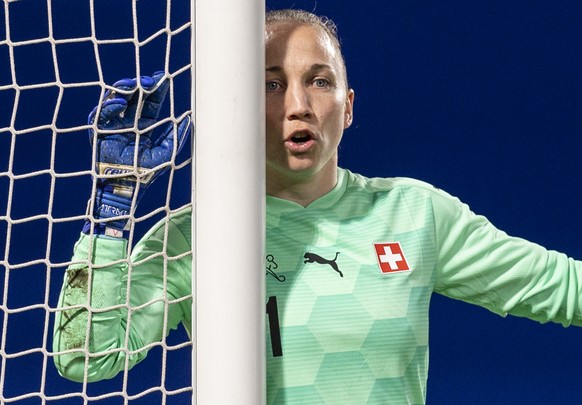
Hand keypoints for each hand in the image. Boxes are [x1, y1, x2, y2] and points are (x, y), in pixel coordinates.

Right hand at [83, 71, 190, 237]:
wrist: (126, 186)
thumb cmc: (146, 173)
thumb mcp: (166, 153)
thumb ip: (176, 136)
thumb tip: (190, 118)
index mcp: (144, 126)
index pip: (151, 103)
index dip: (157, 90)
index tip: (164, 78)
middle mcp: (128, 122)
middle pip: (134, 97)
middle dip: (141, 85)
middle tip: (148, 80)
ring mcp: (114, 125)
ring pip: (116, 100)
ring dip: (124, 90)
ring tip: (134, 85)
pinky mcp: (100, 131)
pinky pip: (101, 114)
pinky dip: (109, 107)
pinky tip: (119, 102)